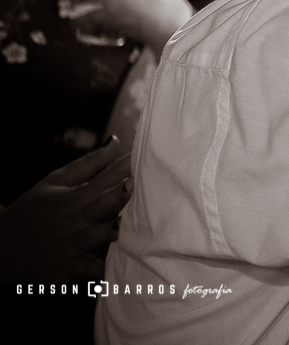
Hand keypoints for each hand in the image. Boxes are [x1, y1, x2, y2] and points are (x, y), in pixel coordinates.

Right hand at [0, 137, 131, 283]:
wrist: (1, 249)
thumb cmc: (34, 211)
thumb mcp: (55, 182)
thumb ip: (90, 163)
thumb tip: (117, 141)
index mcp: (78, 195)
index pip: (108, 176)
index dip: (128, 167)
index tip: (149, 157)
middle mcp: (79, 219)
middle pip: (104, 204)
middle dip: (121, 195)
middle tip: (137, 185)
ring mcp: (74, 244)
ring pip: (99, 236)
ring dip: (114, 231)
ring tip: (127, 225)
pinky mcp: (71, 269)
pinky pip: (90, 271)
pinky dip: (102, 271)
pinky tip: (115, 270)